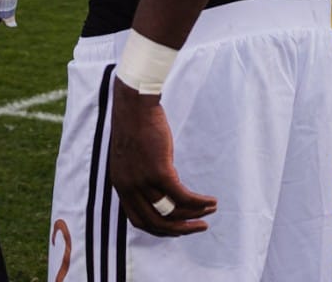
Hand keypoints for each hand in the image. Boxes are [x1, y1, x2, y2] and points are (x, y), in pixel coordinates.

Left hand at [108, 79, 215, 236]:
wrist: (134, 101)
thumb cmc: (135, 124)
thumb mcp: (131, 155)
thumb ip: (142, 176)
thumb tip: (165, 190)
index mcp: (120, 184)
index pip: (139, 220)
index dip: (160, 229)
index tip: (177, 228)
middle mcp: (129, 186)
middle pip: (157, 222)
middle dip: (181, 229)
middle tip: (199, 226)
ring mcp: (142, 180)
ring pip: (173, 210)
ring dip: (195, 214)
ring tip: (210, 209)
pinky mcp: (158, 170)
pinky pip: (183, 196)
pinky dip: (199, 202)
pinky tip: (210, 201)